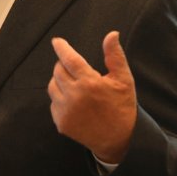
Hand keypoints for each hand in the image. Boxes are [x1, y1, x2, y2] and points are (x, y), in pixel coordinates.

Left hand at [47, 31, 136, 163]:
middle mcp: (74, 96)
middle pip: (58, 71)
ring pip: (52, 86)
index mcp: (89, 83)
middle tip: (75, 70)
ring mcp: (66, 110)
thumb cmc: (122, 107)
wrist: (118, 140)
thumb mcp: (124, 80)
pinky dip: (60, 99)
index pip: (69, 59)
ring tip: (75, 86)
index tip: (57, 41)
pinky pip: (53, 103)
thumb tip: (112, 34)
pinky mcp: (61, 122)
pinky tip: (74, 102)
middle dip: (64, 66)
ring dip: (60, 82)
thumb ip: (114, 56)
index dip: (61, 48)